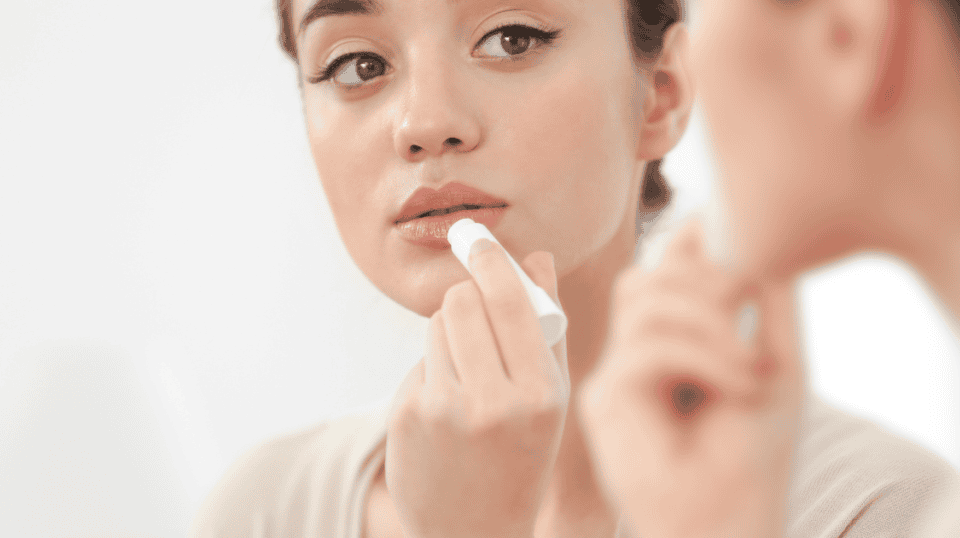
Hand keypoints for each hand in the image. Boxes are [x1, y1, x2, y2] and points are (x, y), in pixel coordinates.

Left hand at [386, 239, 569, 537]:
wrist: (474, 531)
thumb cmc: (522, 455)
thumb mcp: (550, 399)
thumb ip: (546, 326)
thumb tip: (537, 256)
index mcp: (540, 396)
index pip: (509, 302)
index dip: (490, 260)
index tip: (474, 234)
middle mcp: (492, 403)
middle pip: (460, 302)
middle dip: (467, 299)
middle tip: (476, 315)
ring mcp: (444, 412)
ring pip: (436, 326)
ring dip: (450, 333)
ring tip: (468, 374)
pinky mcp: (408, 416)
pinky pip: (419, 360)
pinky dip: (433, 370)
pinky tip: (445, 409)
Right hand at [579, 221, 805, 537]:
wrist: (727, 522)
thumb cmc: (752, 455)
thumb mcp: (776, 360)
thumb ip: (766, 296)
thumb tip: (750, 229)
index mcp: (674, 342)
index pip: (666, 269)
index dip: (692, 241)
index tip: (730, 231)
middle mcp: (638, 353)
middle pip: (648, 275)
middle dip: (704, 275)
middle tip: (750, 304)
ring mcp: (617, 374)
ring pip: (643, 299)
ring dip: (707, 317)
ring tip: (751, 362)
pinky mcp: (604, 397)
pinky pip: (647, 346)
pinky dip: (702, 355)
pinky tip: (739, 384)